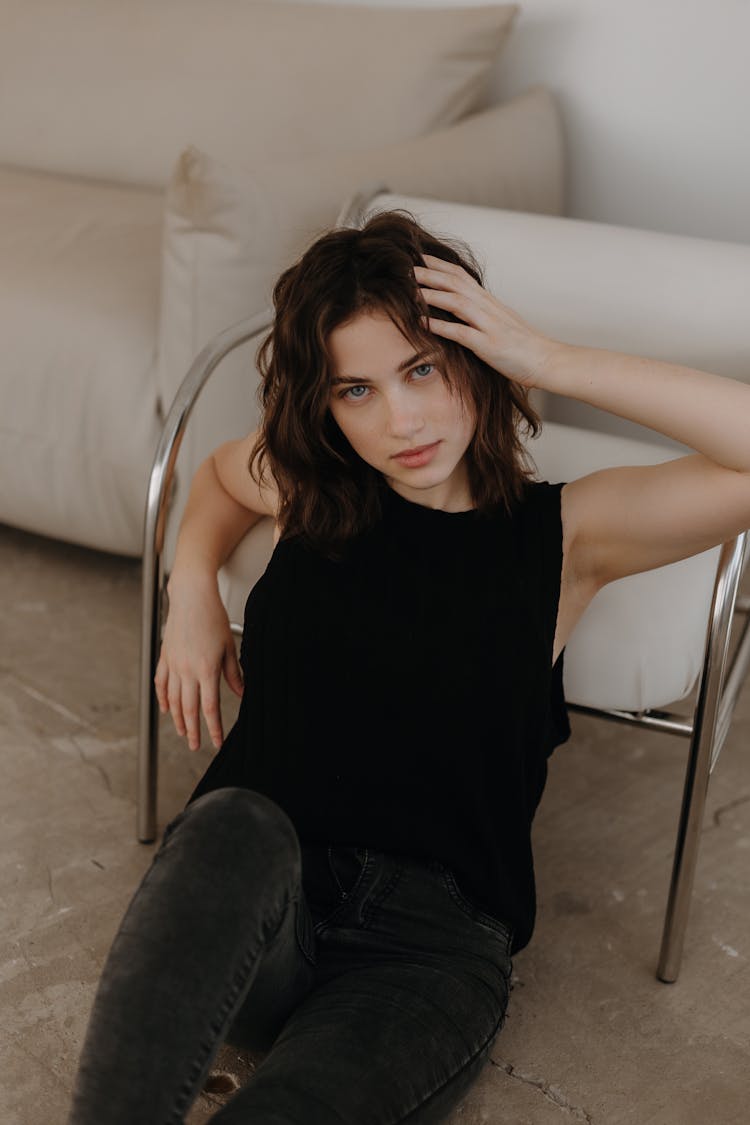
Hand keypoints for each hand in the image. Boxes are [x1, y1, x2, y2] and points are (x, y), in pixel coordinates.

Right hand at [154, 576, 242, 751]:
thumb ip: (233, 674)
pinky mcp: (165, 657)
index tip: (217, 742)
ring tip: (182, 732)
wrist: (192, 597)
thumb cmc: (213, 618)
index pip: (209, 708)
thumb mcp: (229, 647)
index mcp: (206, 670)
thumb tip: (241, 693)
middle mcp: (187, 671)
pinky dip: (163, 698)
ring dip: (178, 719)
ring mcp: (173, 665)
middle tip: (195, 746)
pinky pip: (162, 683)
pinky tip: (166, 708)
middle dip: (192, 731)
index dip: (213, 728)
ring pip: (173, 700)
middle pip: (189, 709)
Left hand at [413, 253, 554, 389]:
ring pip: (457, 303)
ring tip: (410, 289)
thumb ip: (479, 313)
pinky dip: (441, 327)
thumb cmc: (522, 344)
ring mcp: (489, 325)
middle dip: (430, 273)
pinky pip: (461, 333)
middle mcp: (488, 308)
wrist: (546, 359)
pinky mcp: (489, 345)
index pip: (461, 276)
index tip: (418, 256)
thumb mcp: (499, 322)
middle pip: (455, 283)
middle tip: (406, 266)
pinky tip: (424, 324)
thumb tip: (458, 308)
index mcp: (489, 302)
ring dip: (432, 294)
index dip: (439, 265)